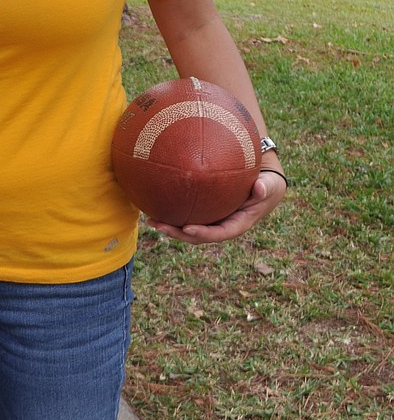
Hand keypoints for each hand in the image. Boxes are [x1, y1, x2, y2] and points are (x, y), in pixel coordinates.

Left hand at [149, 168, 287, 245]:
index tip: (187, 229)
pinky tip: (156, 205)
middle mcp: (221, 226)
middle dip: (177, 233)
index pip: (218, 233)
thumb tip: (259, 187)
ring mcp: (212, 220)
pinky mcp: (205, 212)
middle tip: (158, 225)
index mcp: (237, 225)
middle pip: (197, 235)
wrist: (262, 183)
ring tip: (150, 219)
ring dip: (169, 226)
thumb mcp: (270, 186)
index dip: (203, 234)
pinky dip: (172, 212)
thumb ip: (265, 188)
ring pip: (188, 228)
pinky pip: (187, 215)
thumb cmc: (267, 184)